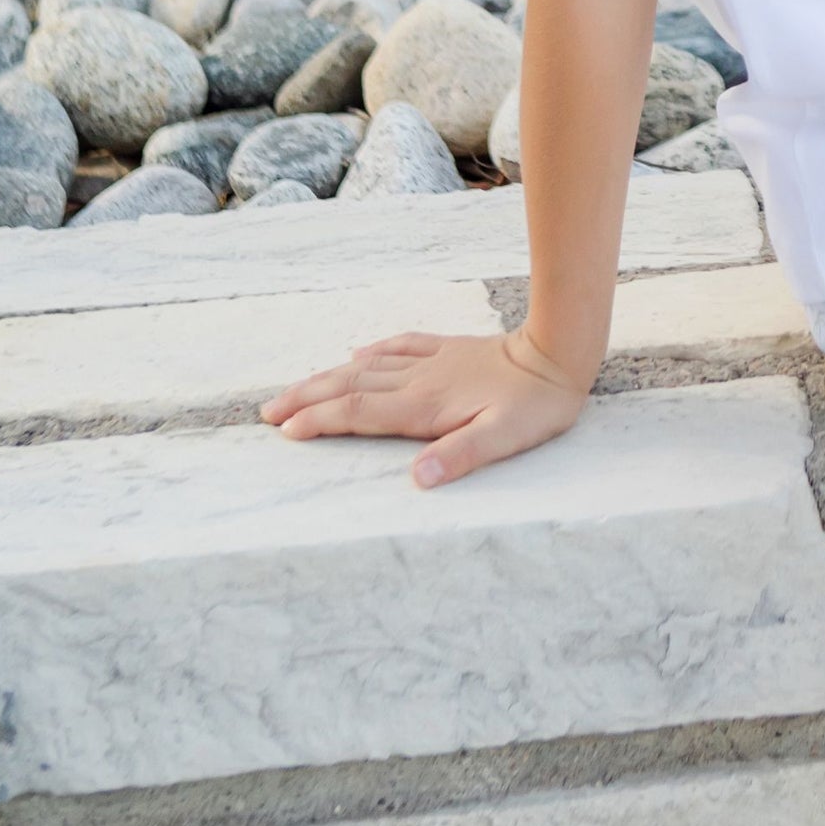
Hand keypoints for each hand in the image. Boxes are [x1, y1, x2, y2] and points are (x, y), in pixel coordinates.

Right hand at [260, 327, 588, 488]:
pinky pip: (400, 345)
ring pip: (366, 366)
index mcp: (424, 405)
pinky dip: (373, 351)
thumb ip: (459, 457)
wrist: (558, 353)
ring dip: (327, 376)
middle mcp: (418, 380)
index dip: (319, 420)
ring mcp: (431, 361)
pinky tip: (358, 353)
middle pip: (349, 385)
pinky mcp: (448, 349)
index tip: (285, 430)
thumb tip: (417, 480)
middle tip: (266, 411)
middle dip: (306, 398)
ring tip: (294, 388)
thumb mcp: (503, 440)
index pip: (358, 411)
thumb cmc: (534, 406)